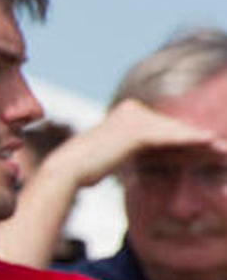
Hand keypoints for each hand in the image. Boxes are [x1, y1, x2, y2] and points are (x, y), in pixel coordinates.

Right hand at [42, 99, 226, 187]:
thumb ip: (144, 150)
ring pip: (174, 133)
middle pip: (171, 128)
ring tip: (222, 150)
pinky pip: (169, 137)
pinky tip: (209, 142)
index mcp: (127, 112)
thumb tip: (164, 155)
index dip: (188, 141)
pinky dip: (191, 140)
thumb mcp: (121, 155)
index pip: (164, 128)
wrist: (67, 171)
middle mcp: (131, 109)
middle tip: (223, 150)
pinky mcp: (136, 130)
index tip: (210, 151)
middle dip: (198, 142)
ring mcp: (133, 117)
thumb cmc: (88, 168)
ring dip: (201, 143)